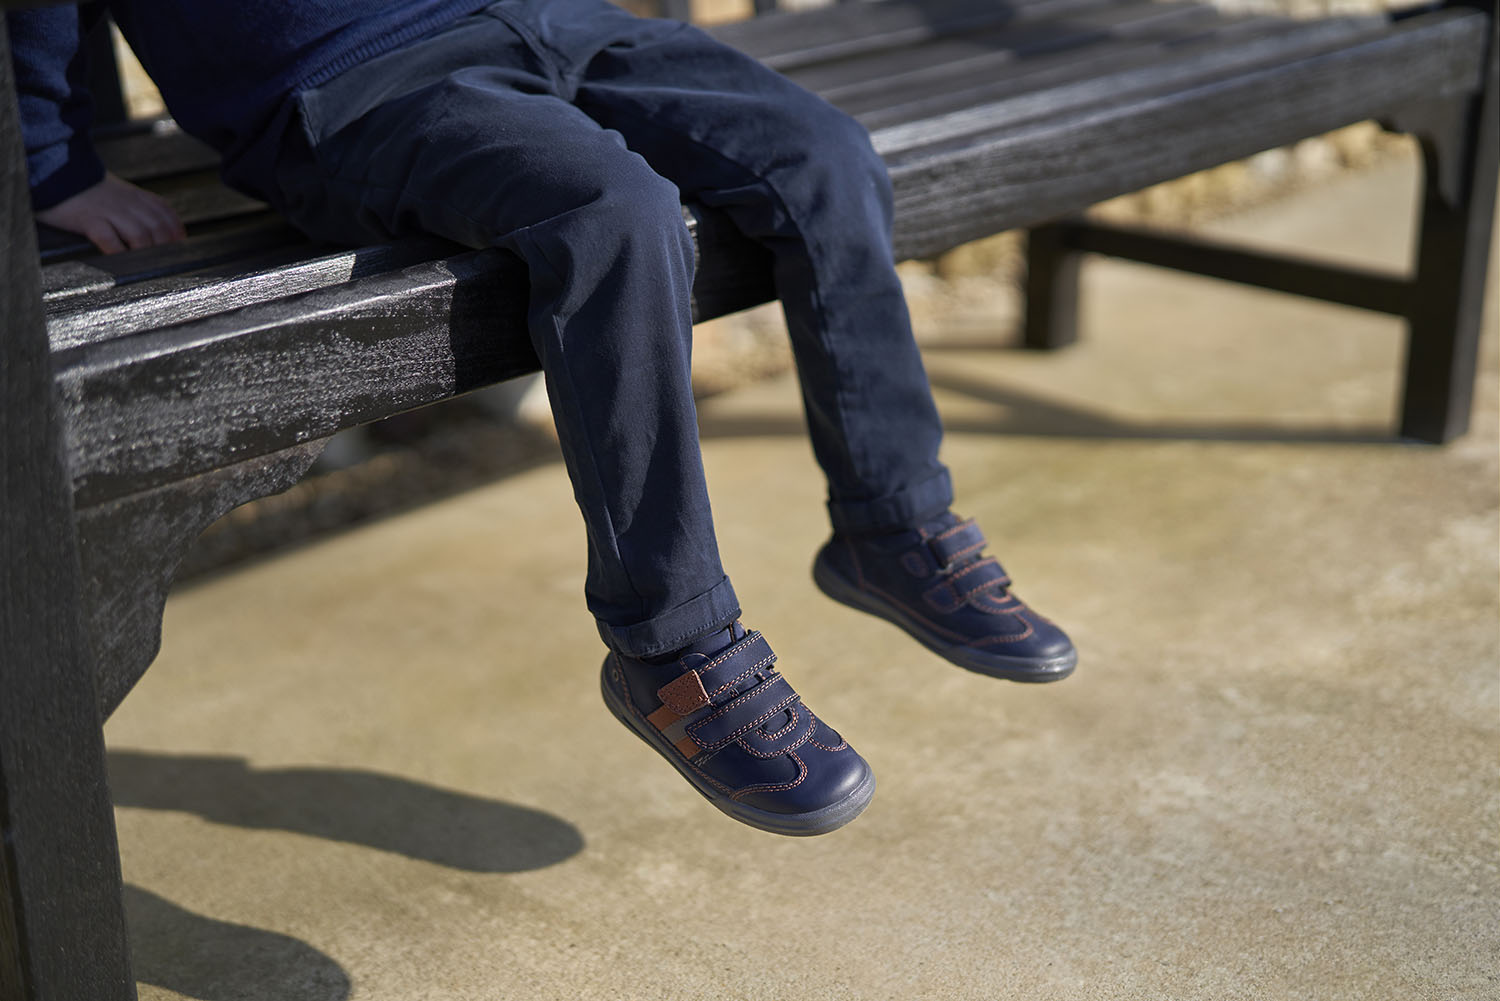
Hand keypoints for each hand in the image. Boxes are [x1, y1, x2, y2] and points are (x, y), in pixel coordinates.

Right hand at [36, 172, 186, 253]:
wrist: (55, 171)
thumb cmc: (89, 189)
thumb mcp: (121, 193)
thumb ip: (141, 208)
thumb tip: (163, 231)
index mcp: (137, 196)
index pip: (166, 214)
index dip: (176, 233)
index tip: (180, 247)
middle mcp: (128, 204)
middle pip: (158, 229)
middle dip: (165, 248)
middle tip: (165, 264)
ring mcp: (109, 212)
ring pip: (140, 236)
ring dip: (146, 254)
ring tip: (147, 267)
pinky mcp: (89, 220)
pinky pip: (110, 240)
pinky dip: (119, 254)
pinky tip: (122, 264)